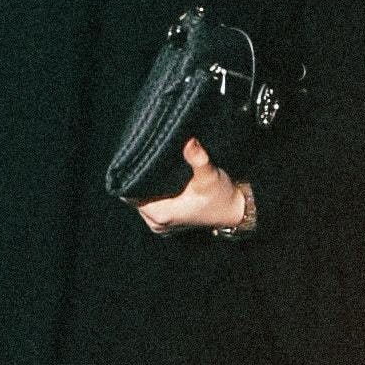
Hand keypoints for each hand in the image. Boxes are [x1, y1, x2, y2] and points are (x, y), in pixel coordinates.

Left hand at [137, 136, 257, 236]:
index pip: (130, 192)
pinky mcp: (165, 221)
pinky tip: (157, 177)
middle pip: (134, 195)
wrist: (234, 211)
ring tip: (150, 163)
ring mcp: (159, 224)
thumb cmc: (221, 195)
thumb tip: (188, 140)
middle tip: (144, 153)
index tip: (136, 155)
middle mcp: (156, 222)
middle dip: (138, 176)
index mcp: (161, 214)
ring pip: (141, 199)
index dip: (131, 173)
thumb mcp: (210, 175)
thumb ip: (198, 158)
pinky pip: (149, 203)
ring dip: (145, 184)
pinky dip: (152, 192)